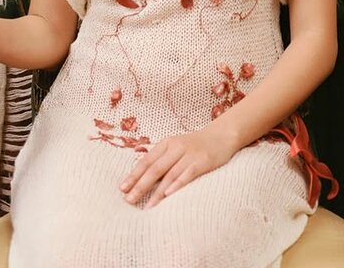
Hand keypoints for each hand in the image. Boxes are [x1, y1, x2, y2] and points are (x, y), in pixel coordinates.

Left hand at [120, 127, 235, 208]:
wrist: (221, 136)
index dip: (134, 175)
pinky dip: (177, 184)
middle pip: (155, 168)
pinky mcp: (202, 161)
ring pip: (169, 174)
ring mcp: (189, 153)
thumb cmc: (194, 146)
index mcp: (166, 143)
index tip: (122, 189)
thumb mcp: (176, 148)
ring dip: (157, 192)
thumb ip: (162, 159)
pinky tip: (169, 195)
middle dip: (140, 185)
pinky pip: (188, 174)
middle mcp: (176, 147)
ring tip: (147, 207)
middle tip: (129, 200)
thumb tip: (141, 178)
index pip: (146, 161)